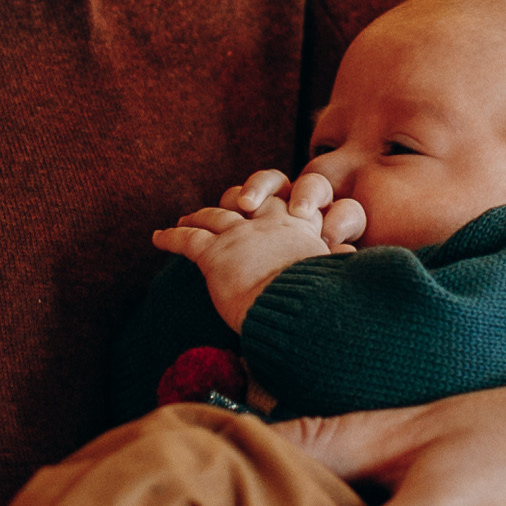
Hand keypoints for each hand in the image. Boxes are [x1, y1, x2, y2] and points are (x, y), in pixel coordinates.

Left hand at [152, 166, 367, 332]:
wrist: (301, 310)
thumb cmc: (324, 299)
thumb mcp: (340, 274)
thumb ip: (340, 259)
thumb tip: (348, 253)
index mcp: (304, 228)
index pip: (293, 201)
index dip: (281, 201)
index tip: (277, 208)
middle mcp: (271, 222)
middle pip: (254, 195)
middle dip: (239, 196)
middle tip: (229, 205)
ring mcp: (241, 234)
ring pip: (215, 214)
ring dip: (199, 215)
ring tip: (186, 219)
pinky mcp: (216, 253)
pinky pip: (187, 239)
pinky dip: (170, 237)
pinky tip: (157, 237)